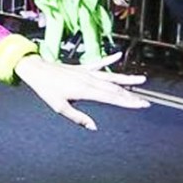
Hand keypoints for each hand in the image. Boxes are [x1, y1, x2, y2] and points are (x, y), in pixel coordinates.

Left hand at [14, 52, 148, 129]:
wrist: (36, 69)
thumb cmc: (46, 89)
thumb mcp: (59, 107)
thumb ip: (78, 118)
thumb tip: (93, 127)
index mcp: (85, 90)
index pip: (112, 98)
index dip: (128, 102)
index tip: (141, 105)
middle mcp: (89, 80)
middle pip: (115, 89)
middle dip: (131, 95)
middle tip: (146, 101)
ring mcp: (86, 72)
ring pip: (110, 77)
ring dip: (126, 79)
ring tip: (141, 80)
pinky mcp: (82, 67)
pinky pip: (98, 63)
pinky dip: (109, 59)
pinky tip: (118, 55)